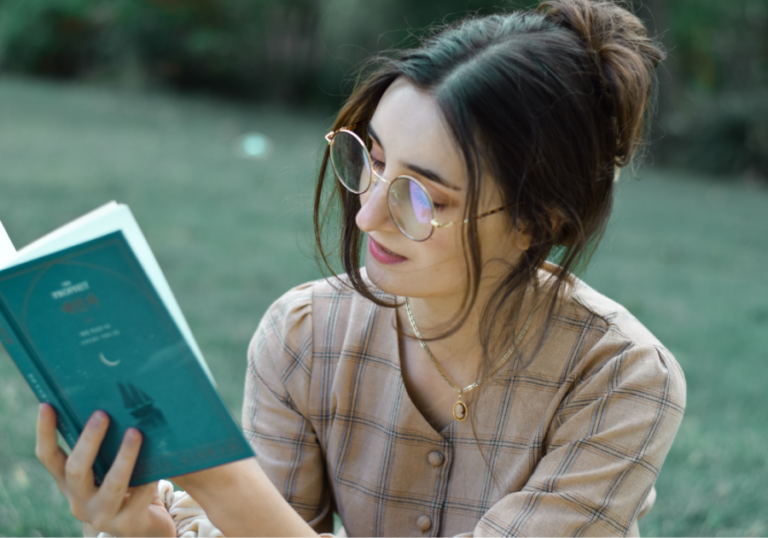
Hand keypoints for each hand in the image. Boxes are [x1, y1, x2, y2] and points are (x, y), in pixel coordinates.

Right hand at [36, 403, 175, 536]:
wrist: (148, 527)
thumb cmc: (127, 488)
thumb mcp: (109, 469)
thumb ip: (107, 447)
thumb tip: (114, 403)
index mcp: (71, 484)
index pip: (49, 458)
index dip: (46, 432)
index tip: (47, 405)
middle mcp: (80, 501)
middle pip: (76, 471)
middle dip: (89, 441)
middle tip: (103, 414)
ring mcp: (103, 516)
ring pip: (112, 486)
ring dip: (123, 457)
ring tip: (135, 433)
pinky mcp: (128, 524)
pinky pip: (140, 498)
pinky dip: (148, 480)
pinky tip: (159, 464)